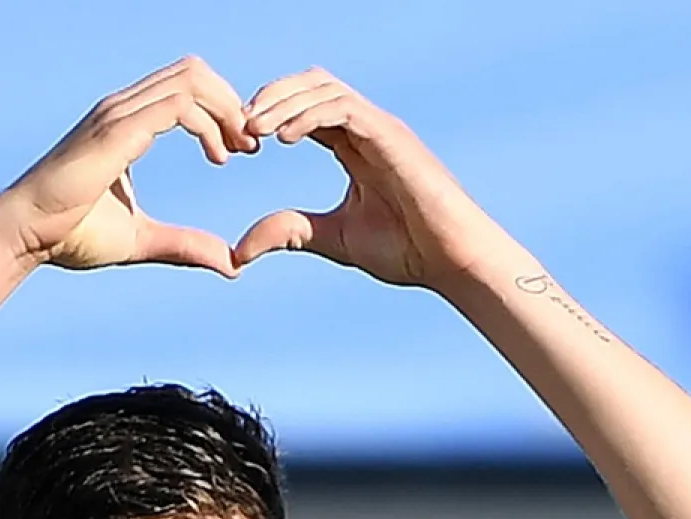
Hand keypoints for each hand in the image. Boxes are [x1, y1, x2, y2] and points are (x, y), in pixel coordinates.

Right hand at [0, 56, 256, 277]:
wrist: (25, 236)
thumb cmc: (70, 235)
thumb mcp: (141, 240)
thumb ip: (184, 245)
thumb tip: (230, 264)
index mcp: (126, 122)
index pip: (186, 87)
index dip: (222, 110)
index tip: (241, 150)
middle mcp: (122, 109)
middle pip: (194, 71)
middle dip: (231, 103)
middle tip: (249, 146)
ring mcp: (117, 115)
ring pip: (190, 80)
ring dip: (225, 110)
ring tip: (238, 150)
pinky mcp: (116, 131)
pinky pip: (178, 107)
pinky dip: (210, 124)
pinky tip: (219, 156)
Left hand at [232, 69, 497, 288]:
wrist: (451, 260)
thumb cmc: (406, 249)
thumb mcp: (333, 239)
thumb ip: (291, 233)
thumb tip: (239, 251)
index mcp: (353, 146)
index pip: (304, 109)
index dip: (270, 116)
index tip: (239, 142)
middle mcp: (366, 129)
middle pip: (311, 85)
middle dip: (271, 98)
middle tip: (239, 126)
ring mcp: (381, 129)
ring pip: (324, 88)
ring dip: (284, 102)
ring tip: (254, 128)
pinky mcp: (391, 137)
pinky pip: (343, 109)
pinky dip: (310, 116)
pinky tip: (283, 138)